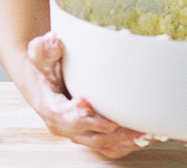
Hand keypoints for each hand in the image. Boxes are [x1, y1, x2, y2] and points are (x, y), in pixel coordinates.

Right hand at [21, 32, 154, 158]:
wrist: (42, 77)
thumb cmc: (44, 66)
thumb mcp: (39, 54)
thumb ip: (45, 48)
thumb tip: (53, 41)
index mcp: (50, 107)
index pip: (64, 116)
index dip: (79, 115)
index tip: (91, 106)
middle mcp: (64, 124)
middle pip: (88, 135)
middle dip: (111, 132)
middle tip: (135, 127)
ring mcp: (77, 131)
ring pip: (101, 143)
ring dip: (123, 140)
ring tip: (146, 133)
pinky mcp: (88, 133)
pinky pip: (107, 145)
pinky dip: (125, 144)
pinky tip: (144, 137)